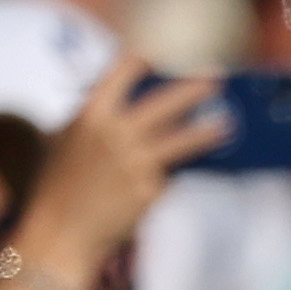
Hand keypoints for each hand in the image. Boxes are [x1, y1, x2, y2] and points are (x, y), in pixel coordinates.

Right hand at [7, 62, 234, 289]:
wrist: (61, 230)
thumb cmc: (60, 184)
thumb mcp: (68, 140)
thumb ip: (99, 120)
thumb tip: (137, 109)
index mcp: (91, 113)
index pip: (122, 71)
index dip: (142, 61)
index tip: (157, 59)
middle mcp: (117, 133)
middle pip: (167, 100)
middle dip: (196, 87)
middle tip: (219, 77)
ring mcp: (137, 161)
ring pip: (185, 139)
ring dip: (211, 130)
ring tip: (230, 124)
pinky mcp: (151, 189)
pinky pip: (172, 173)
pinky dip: (180, 169)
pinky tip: (195, 166)